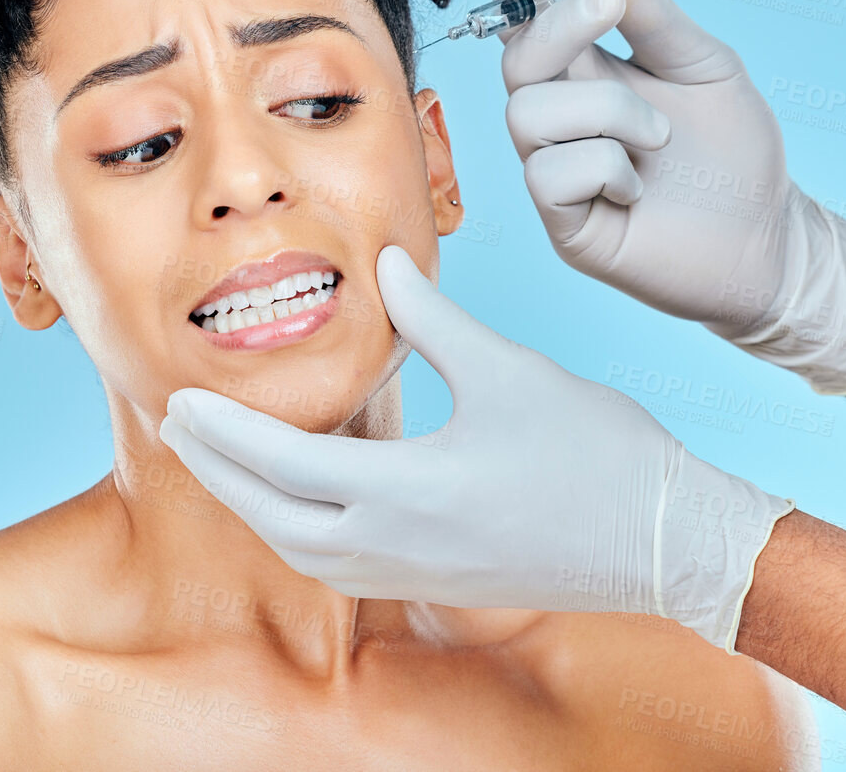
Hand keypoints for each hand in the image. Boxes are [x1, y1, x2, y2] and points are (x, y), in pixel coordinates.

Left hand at [158, 244, 793, 652]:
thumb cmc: (597, 452)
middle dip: (218, 471)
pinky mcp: (434, 583)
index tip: (179, 401)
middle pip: (274, 518)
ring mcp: (416, 573)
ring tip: (222, 458)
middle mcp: (399, 545)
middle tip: (179, 426)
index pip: (285, 465)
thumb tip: (388, 261)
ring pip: (302, 550)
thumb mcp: (508, 369)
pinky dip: (296, 529)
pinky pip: (338, 563)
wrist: (667, 540)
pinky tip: (295, 496)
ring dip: (252, 505)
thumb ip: (432, 318)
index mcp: (411, 491)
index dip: (225, 433)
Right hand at [494, 0, 845, 395]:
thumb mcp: (706, 66)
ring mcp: (556, 171)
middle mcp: (561, 118)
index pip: (530, 20)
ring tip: (659, 138)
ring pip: (527, 116)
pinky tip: (637, 187)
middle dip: (559, 23)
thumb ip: (656, 18)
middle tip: (610, 3)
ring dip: (605, 112)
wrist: (770, 238)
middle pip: (516, 59)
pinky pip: (548, 176)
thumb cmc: (733, 153)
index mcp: (587, 72)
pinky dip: (603, 168)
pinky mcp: (564, 224)